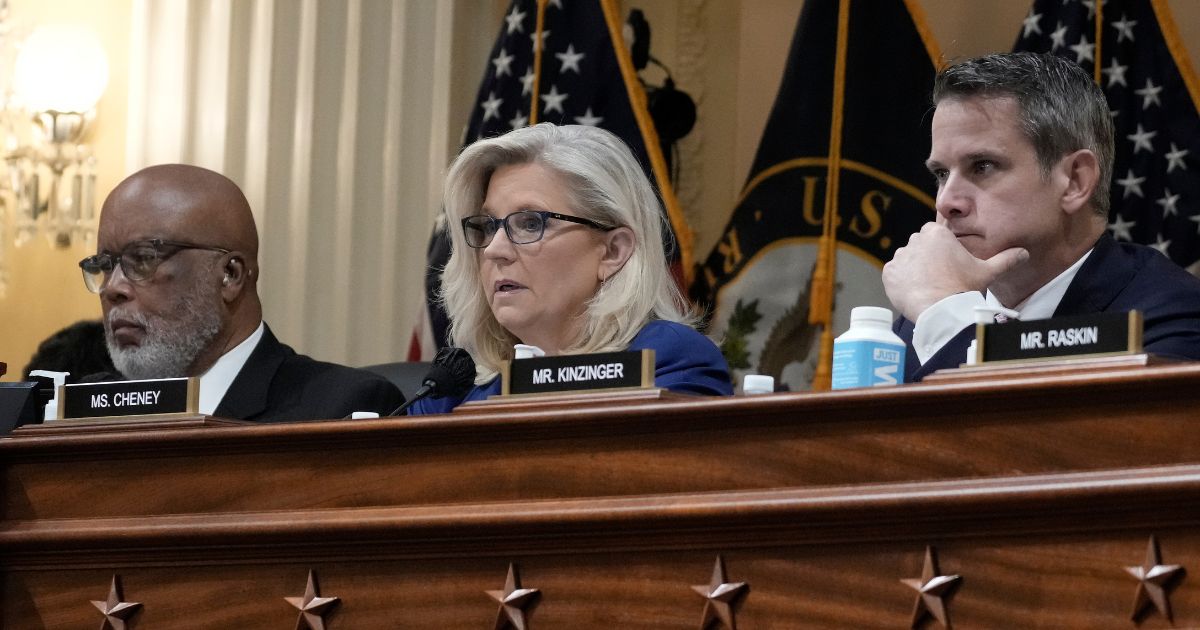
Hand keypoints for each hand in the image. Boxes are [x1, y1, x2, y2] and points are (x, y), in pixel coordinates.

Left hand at [883, 222, 1028, 320]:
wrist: (941, 310)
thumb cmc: (964, 287)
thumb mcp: (988, 272)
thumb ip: (1006, 260)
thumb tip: (1024, 254)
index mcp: (937, 234)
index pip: (934, 232)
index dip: (940, 247)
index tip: (946, 261)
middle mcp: (915, 241)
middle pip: (919, 245)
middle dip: (926, 257)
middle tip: (938, 275)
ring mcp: (900, 257)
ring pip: (906, 260)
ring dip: (913, 269)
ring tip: (927, 285)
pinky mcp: (888, 273)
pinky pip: (893, 274)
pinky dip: (901, 281)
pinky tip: (915, 291)